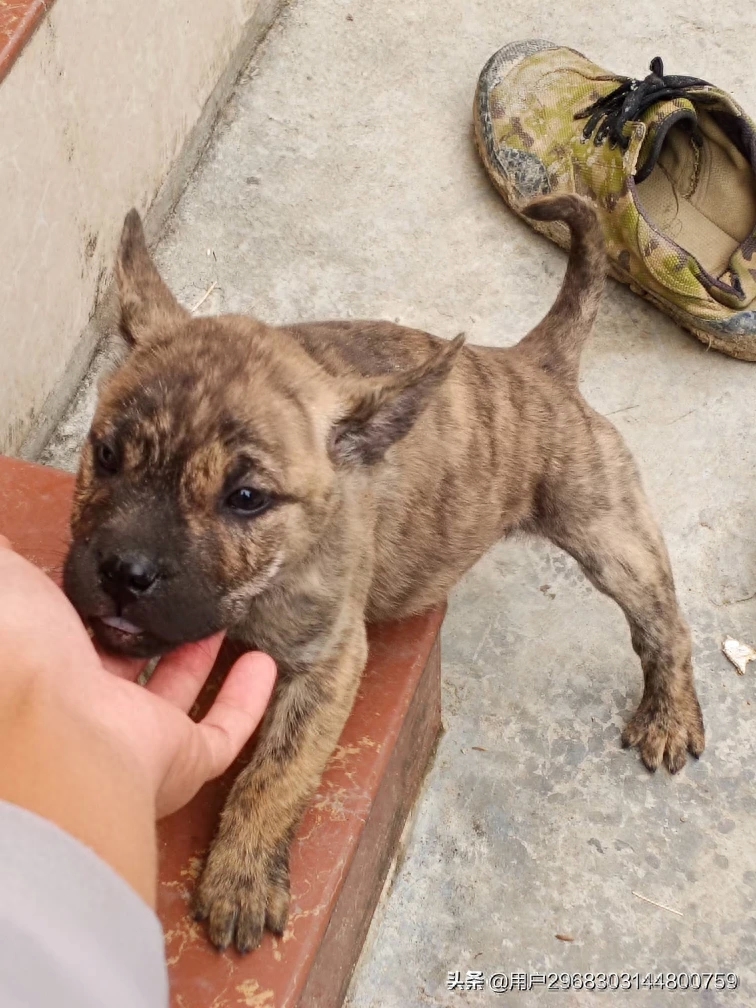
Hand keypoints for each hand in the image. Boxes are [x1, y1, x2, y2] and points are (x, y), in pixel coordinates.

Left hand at [0, 535, 275, 816]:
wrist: (50, 726)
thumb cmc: (21, 653)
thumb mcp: (7, 581)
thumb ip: (10, 564)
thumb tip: (5, 544)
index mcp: (46, 668)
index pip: (73, 636)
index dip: (98, 605)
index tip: (121, 577)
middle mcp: (88, 708)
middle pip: (125, 669)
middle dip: (150, 632)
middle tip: (175, 594)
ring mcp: (138, 738)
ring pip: (175, 696)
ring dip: (198, 658)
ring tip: (219, 616)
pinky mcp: (183, 759)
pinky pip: (225, 731)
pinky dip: (246, 700)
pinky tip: (263, 664)